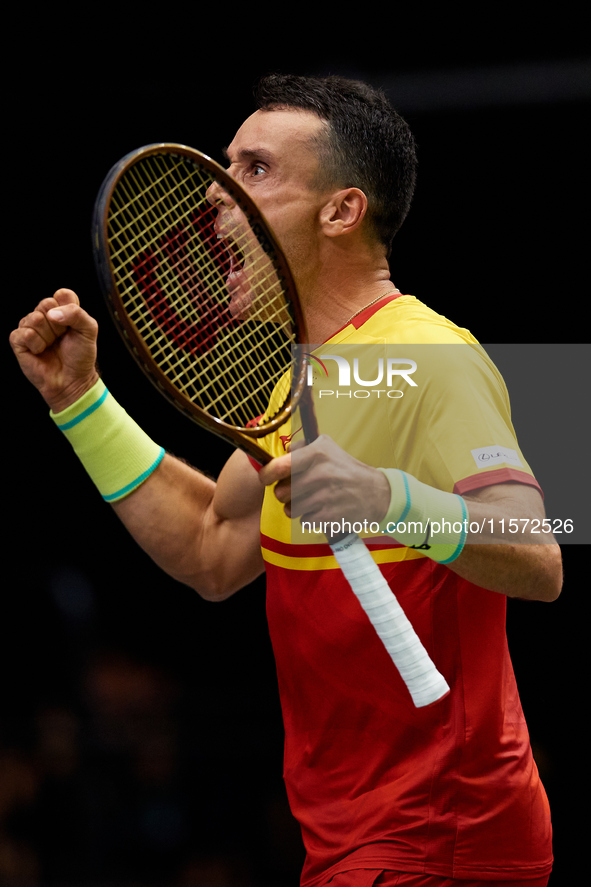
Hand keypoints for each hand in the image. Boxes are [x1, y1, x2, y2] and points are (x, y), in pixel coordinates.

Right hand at [10, 288, 99, 412]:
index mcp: (61, 309)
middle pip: (46, 303)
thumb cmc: (80, 356)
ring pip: (35, 318)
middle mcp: (44, 315)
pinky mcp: (18, 340)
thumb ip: (77, 314)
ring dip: (48, 336)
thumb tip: (51, 314)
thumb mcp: (89, 331)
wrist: (72, 380)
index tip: (74, 326)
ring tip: (51, 346)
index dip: (69, 309)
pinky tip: (40, 351)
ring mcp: (30, 327)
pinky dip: (36, 344)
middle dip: (59, 324)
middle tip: (62, 338)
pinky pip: (24, 333)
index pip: (62, 294)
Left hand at [258, 435, 390, 526]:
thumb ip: (300, 448)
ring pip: (290, 509)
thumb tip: (277, 455)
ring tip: (308, 501)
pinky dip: (309, 518)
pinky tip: (321, 510)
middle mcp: (321, 474)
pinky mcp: (330, 516)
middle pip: (281, 492)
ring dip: (295, 508)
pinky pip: (304, 521)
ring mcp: (325, 497)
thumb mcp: (327, 448)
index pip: (279, 466)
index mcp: (317, 454)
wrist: (377, 493)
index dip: (266, 474)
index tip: (266, 478)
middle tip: (296, 491)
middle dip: (284, 494)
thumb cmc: (346, 469)